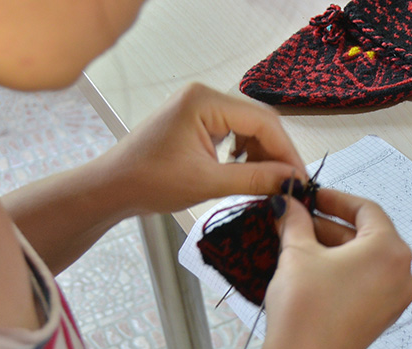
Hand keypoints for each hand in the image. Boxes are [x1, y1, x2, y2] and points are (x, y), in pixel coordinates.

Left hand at [95, 83, 305, 216]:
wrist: (111, 188)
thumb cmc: (148, 182)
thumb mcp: (208, 183)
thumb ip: (255, 179)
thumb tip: (293, 181)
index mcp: (204, 101)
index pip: (263, 121)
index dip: (286, 151)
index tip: (301, 179)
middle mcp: (204, 96)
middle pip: (259, 122)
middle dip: (276, 154)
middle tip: (290, 184)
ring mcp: (201, 108)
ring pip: (250, 129)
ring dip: (263, 156)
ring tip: (269, 183)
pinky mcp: (198, 122)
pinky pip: (235, 134)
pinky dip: (247, 155)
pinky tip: (247, 173)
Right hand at [260, 189, 411, 348]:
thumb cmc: (305, 308)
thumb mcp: (297, 253)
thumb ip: (297, 221)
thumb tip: (290, 204)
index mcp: (390, 249)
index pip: (366, 210)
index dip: (335, 199)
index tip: (311, 195)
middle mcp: (402, 272)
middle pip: (367, 234)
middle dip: (330, 224)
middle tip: (298, 217)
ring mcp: (396, 297)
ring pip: (365, 259)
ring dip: (334, 247)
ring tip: (298, 240)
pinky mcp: (383, 316)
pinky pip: (367, 281)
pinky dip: (344, 270)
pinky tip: (313, 267)